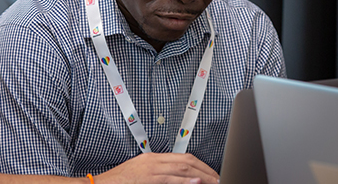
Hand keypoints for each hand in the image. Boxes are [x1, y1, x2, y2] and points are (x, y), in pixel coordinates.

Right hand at [93, 152, 218, 183]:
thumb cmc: (120, 182)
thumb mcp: (140, 174)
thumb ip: (158, 174)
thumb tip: (177, 179)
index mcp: (152, 158)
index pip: (183, 157)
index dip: (200, 165)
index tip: (210, 174)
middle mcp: (153, 161)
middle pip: (186, 161)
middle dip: (205, 170)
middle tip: (217, 179)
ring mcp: (150, 169)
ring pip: (182, 168)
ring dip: (201, 175)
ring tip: (214, 181)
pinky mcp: (148, 178)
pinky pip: (170, 178)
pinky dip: (185, 180)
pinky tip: (197, 182)